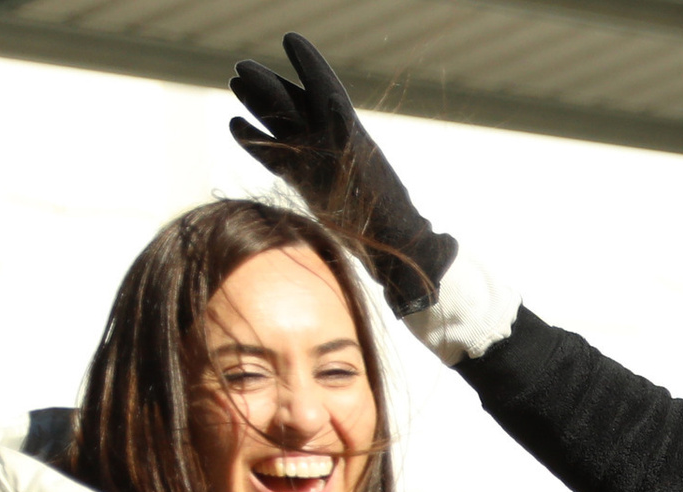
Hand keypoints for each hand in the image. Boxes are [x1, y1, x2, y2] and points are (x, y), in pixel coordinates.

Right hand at [230, 36, 457, 315]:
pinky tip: (235, 125)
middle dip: (272, 88)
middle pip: (299, 108)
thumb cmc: (409, 247)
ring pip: (283, 126)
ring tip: (236, 82)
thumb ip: (431, 240)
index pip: (331, 97)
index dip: (312, 68)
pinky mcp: (304, 182)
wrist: (396, 259)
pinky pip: (275, 156)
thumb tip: (447, 244)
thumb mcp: (420, 238)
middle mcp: (335, 149)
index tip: (291, 41)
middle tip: (241, 68)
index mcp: (357, 147)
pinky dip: (256, 142)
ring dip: (259, 105)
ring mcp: (318, 163)